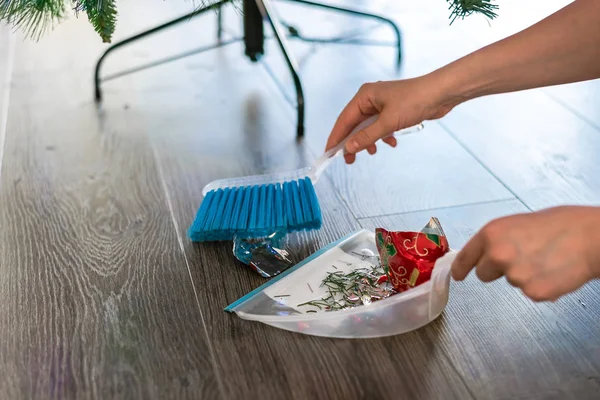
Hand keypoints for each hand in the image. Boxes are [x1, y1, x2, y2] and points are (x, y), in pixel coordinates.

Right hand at [325, 75, 458, 163]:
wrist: (441, 93)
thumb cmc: (415, 100)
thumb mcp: (388, 122)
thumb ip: (367, 136)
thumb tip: (349, 148)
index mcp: (364, 96)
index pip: (344, 120)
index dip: (336, 137)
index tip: (328, 153)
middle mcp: (370, 99)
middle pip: (354, 124)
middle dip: (353, 142)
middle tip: (349, 160)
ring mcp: (382, 104)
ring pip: (368, 127)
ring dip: (369, 140)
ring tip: (371, 152)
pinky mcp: (394, 110)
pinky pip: (381, 126)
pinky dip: (383, 136)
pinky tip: (391, 142)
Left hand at [451, 206, 599, 301]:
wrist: (591, 237)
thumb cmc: (560, 224)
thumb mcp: (518, 223)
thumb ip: (498, 239)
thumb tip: (487, 253)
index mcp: (491, 233)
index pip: (466, 256)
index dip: (460, 268)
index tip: (457, 276)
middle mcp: (497, 255)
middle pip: (484, 274)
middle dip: (497, 270)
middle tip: (523, 257)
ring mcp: (514, 276)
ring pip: (511, 282)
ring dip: (524, 275)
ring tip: (545, 259)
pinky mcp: (532, 292)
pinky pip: (530, 292)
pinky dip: (540, 286)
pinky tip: (554, 271)